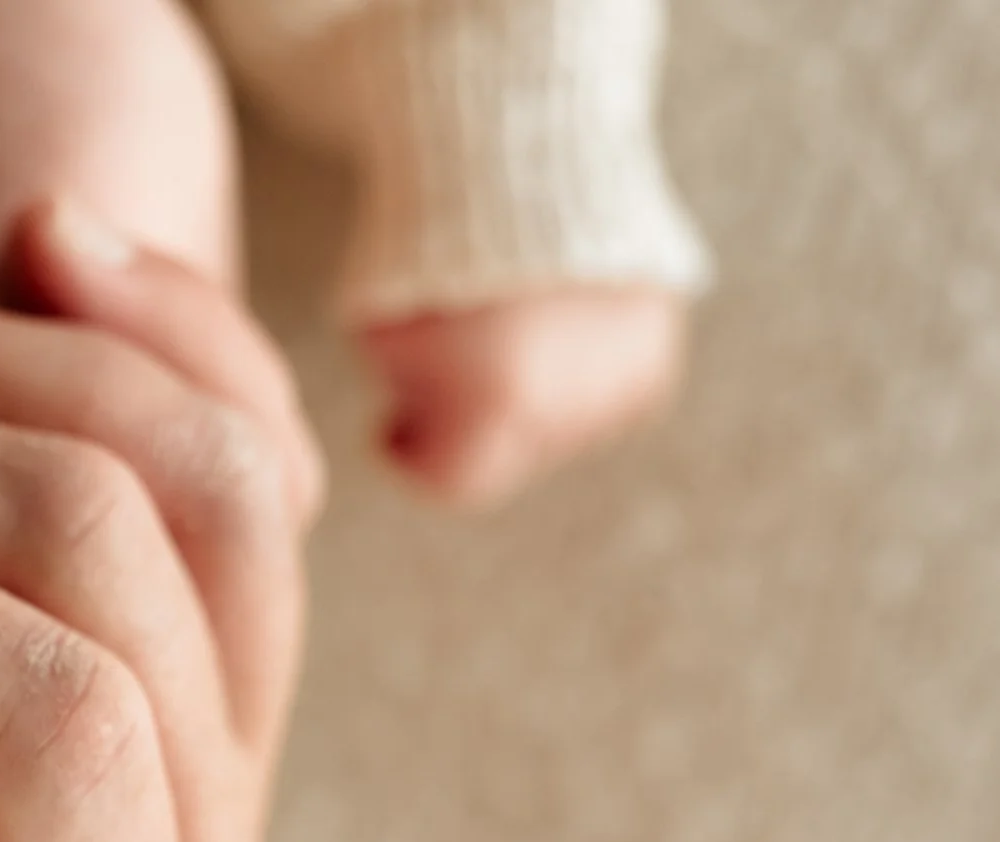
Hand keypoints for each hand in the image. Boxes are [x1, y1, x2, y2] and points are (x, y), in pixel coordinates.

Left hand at [362, 285, 688, 507]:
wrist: (522, 164)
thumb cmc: (430, 254)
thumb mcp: (381, 336)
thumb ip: (405, 403)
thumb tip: (423, 432)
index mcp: (494, 406)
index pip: (449, 483)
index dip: (409, 456)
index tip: (390, 422)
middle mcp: (566, 406)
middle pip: (507, 455)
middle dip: (469, 421)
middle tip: (448, 362)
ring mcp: (619, 384)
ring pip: (559, 430)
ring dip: (526, 399)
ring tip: (502, 331)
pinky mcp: (654, 356)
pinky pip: (607, 397)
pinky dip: (578, 375)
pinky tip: (550, 326)